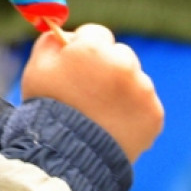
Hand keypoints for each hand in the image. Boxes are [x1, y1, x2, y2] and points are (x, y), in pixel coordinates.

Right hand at [21, 23, 163, 161]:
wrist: (67, 157)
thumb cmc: (48, 109)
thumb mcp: (36, 67)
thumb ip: (52, 40)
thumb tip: (67, 33)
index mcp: (94, 48)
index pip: (96, 33)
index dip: (84, 49)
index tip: (77, 65)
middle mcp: (124, 63)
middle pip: (119, 54)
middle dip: (106, 68)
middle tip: (88, 92)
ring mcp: (142, 89)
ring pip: (133, 80)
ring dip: (121, 90)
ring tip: (99, 114)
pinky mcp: (154, 114)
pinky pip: (144, 104)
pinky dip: (132, 112)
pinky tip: (113, 125)